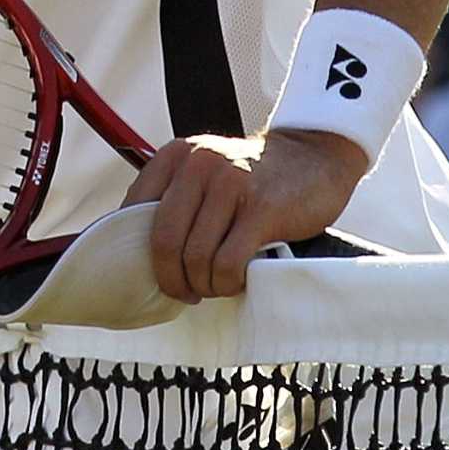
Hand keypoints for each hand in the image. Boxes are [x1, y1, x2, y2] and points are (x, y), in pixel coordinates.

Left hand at [127, 128, 362, 302]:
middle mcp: (198, 166)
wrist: (314, 156)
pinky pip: (228, 262)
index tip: (152, 273)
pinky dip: (226, 282)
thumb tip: (138, 249)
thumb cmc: (253, 175)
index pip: (133, 210)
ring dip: (202, 284)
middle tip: (183, 293)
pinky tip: (233, 282)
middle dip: (169, 278)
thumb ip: (175, 196)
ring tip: (213, 287)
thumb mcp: (206, 170)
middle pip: (164, 239)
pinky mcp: (263, 210)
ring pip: (196, 256)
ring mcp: (231, 186)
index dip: (137, 251)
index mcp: (175, 156)